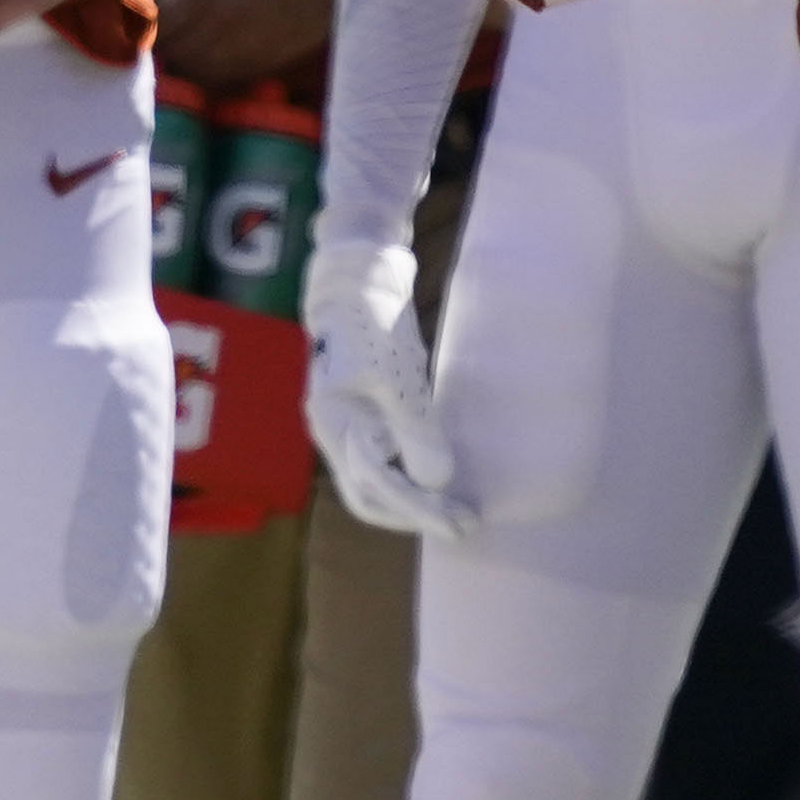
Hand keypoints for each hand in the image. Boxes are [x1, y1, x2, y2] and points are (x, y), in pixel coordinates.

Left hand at [151, 0, 334, 89]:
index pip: (155, 19)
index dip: (139, 20)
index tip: (134, 11)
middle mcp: (223, 19)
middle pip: (169, 51)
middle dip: (155, 44)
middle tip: (150, 32)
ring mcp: (246, 44)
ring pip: (193, 72)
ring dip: (179, 63)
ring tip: (176, 47)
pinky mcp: (268, 59)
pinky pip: (223, 80)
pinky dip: (207, 74)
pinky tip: (207, 57)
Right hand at [305, 236, 469, 535]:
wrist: (360, 276)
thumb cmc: (373, 321)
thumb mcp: (398, 378)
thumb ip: (415, 431)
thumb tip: (436, 482)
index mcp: (333, 426)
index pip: (376, 488)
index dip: (420, 510)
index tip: (458, 522)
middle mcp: (336, 433)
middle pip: (371, 496)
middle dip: (417, 514)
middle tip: (465, 523)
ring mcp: (350, 422)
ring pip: (379, 480)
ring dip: (418, 498)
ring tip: (460, 507)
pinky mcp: (368, 410)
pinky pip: (388, 457)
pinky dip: (413, 473)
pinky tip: (443, 476)